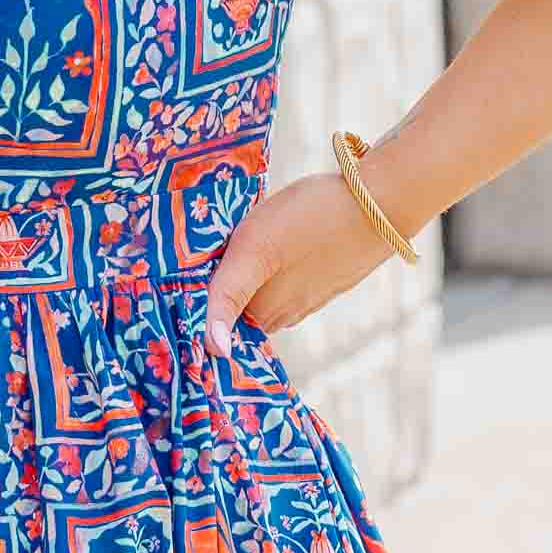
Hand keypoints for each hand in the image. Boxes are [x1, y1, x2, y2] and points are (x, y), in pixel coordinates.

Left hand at [200, 168, 415, 354]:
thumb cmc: (310, 220)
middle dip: (216, 286)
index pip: (211, 316)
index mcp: (261, 313)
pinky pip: (284, 280)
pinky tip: (275, 241)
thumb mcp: (252, 251)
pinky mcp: (322, 281)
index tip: (172, 278)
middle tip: (196, 252)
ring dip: (245, 276)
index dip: (192, 297)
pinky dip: (274, 268)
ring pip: (260, 292)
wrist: (380, 201)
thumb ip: (226, 297)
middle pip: (235, 306)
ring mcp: (305, 299)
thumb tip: (214, 350)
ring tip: (232, 243)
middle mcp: (282, 315)